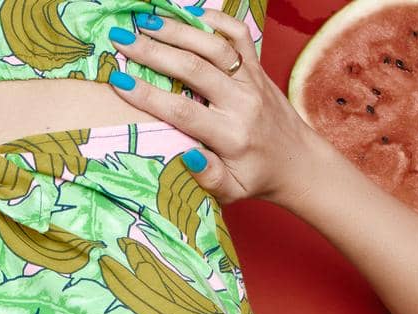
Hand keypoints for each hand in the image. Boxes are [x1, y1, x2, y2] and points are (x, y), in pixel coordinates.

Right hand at [107, 8, 324, 208]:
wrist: (298, 162)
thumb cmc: (257, 178)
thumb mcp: (233, 192)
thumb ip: (210, 178)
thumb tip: (188, 155)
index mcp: (232, 136)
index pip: (184, 111)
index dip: (149, 95)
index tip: (119, 81)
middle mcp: (242, 102)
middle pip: (194, 68)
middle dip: (154, 51)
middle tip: (121, 38)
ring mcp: (252, 79)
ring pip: (213, 45)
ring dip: (177, 29)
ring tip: (144, 21)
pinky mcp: (257, 67)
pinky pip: (238, 33)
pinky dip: (213, 19)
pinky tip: (187, 13)